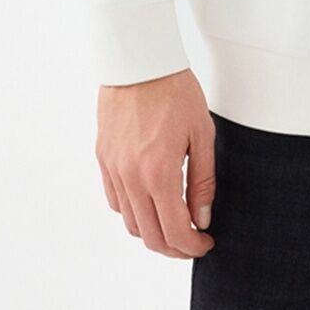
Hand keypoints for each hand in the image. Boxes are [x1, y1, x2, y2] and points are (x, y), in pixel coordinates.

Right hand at [95, 69, 215, 257]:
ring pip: (129, 223)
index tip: (205, 243)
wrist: (139, 62)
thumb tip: (201, 218)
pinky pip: (115, 200)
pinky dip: (132, 212)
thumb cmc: (174, 91)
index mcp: (159, 173)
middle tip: (192, 242)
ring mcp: (113, 170)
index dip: (192, 246)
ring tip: (173, 224)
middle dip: (173, 247)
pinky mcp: (104, 159)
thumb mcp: (201, 134)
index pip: (174, 231)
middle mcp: (131, 178)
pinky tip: (150, 203)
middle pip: (149, 236)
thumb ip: (202, 181)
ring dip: (151, 232)